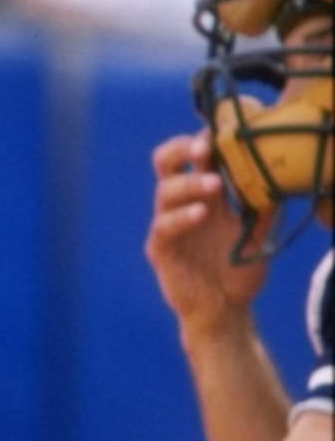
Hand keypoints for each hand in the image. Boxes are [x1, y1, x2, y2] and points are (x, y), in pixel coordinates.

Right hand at [144, 131, 269, 333]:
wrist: (223, 311)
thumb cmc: (236, 271)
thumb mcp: (258, 236)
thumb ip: (263, 210)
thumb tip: (280, 180)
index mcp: (202, 196)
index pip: (194, 157)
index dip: (203, 140)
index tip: (221, 129)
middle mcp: (181, 205)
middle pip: (166, 163)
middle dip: (182, 149)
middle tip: (204, 146)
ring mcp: (168, 225)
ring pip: (165, 191)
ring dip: (189, 183)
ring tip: (214, 184)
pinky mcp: (160, 249)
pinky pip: (164, 226)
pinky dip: (182, 217)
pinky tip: (201, 214)